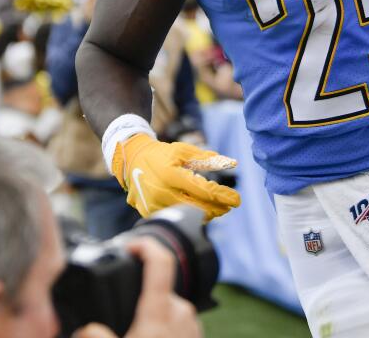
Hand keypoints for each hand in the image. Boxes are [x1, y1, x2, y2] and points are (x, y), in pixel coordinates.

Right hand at [71, 238, 200, 337]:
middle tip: (120, 322)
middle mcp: (183, 314)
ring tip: (132, 337)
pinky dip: (162, 333)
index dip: (144, 245)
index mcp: (161, 312)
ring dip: (151, 319)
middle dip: (139, 301)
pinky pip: (177, 327)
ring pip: (168, 310)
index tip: (130, 246)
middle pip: (159, 291)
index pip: (161, 262)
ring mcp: (193, 328)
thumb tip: (86, 329)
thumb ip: (93, 337)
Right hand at [112, 133, 239, 220]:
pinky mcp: (149, 212)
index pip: (204, 190)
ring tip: (217, 209)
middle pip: (198, 207)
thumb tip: (232, 162)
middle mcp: (162, 192)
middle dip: (217, 208)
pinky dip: (189, 214)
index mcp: (171, 174)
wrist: (131, 161)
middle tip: (229, 206)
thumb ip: (206, 158)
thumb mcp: (183, 151)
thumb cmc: (160, 154)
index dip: (223, 196)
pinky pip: (175, 217)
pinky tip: (199, 210)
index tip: (237, 199)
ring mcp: (155, 204)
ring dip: (205, 213)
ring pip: (187, 215)